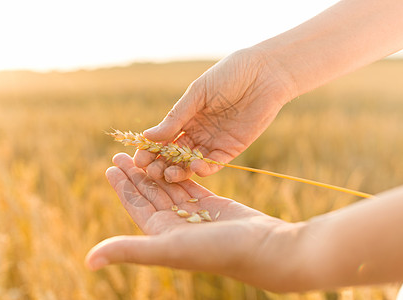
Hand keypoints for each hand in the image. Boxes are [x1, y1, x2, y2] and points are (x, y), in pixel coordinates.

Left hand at [85, 153, 303, 291]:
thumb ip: (129, 250)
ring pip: (169, 186)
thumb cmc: (216, 251)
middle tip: (121, 153)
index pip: (136, 206)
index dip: (122, 187)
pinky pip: (190, 183)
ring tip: (143, 151)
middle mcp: (175, 224)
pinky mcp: (212, 203)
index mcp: (161, 234)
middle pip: (150, 193)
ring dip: (155, 169)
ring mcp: (194, 213)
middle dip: (135, 173)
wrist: (263, 249)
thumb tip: (88, 261)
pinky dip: (179, 170)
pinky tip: (170, 157)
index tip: (110, 167)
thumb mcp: (167, 249)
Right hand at [134, 47, 296, 181]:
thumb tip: (148, 136)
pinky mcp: (231, 149)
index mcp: (186, 117)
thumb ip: (176, 117)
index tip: (138, 159)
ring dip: (179, 171)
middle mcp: (197, 132)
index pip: (163, 138)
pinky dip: (204, 168)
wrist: (264, 73)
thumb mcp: (198, 93)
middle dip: (161, 164)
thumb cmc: (229, 75)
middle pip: (175, 154)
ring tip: (168, 175)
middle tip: (151, 172)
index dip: (150, 150)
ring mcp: (213, 142)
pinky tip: (195, 168)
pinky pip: (214, 164)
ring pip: (191, 163)